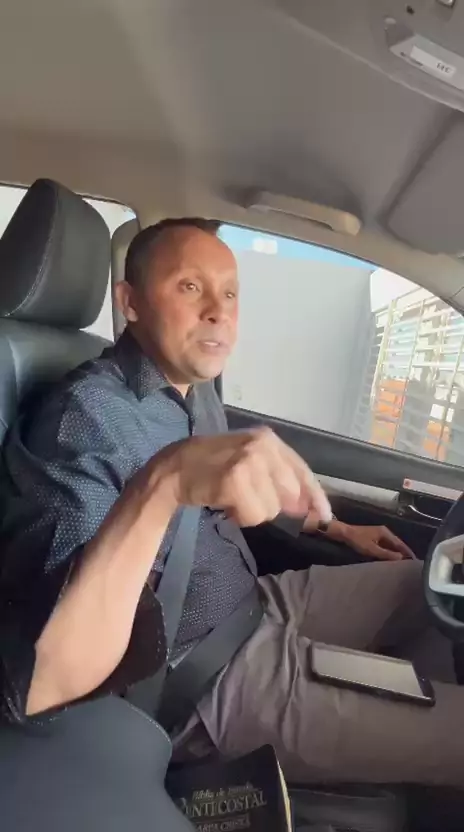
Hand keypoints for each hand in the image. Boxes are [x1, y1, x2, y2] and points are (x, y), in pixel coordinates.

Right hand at [155, 427, 331, 527]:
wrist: (175, 468)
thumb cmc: (213, 465)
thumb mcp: (249, 461)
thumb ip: (278, 479)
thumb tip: (305, 509)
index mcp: (268, 439)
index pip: (302, 470)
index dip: (315, 496)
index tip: (324, 517)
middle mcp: (261, 446)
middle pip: (289, 495)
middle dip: (272, 505)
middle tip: (246, 500)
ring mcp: (248, 461)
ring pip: (271, 509)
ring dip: (252, 512)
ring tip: (232, 498)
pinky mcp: (234, 480)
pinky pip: (253, 515)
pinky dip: (239, 517)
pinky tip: (225, 504)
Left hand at [331, 521, 414, 560]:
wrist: (343, 533)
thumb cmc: (357, 541)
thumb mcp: (372, 549)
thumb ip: (387, 554)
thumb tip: (402, 559)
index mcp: (386, 533)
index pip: (401, 544)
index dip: (409, 553)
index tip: (416, 563)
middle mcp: (385, 532)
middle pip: (398, 545)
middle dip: (404, 554)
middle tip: (411, 566)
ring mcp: (379, 535)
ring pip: (392, 546)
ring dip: (397, 554)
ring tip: (403, 565)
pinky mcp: (374, 538)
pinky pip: (385, 546)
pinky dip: (390, 553)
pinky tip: (390, 561)